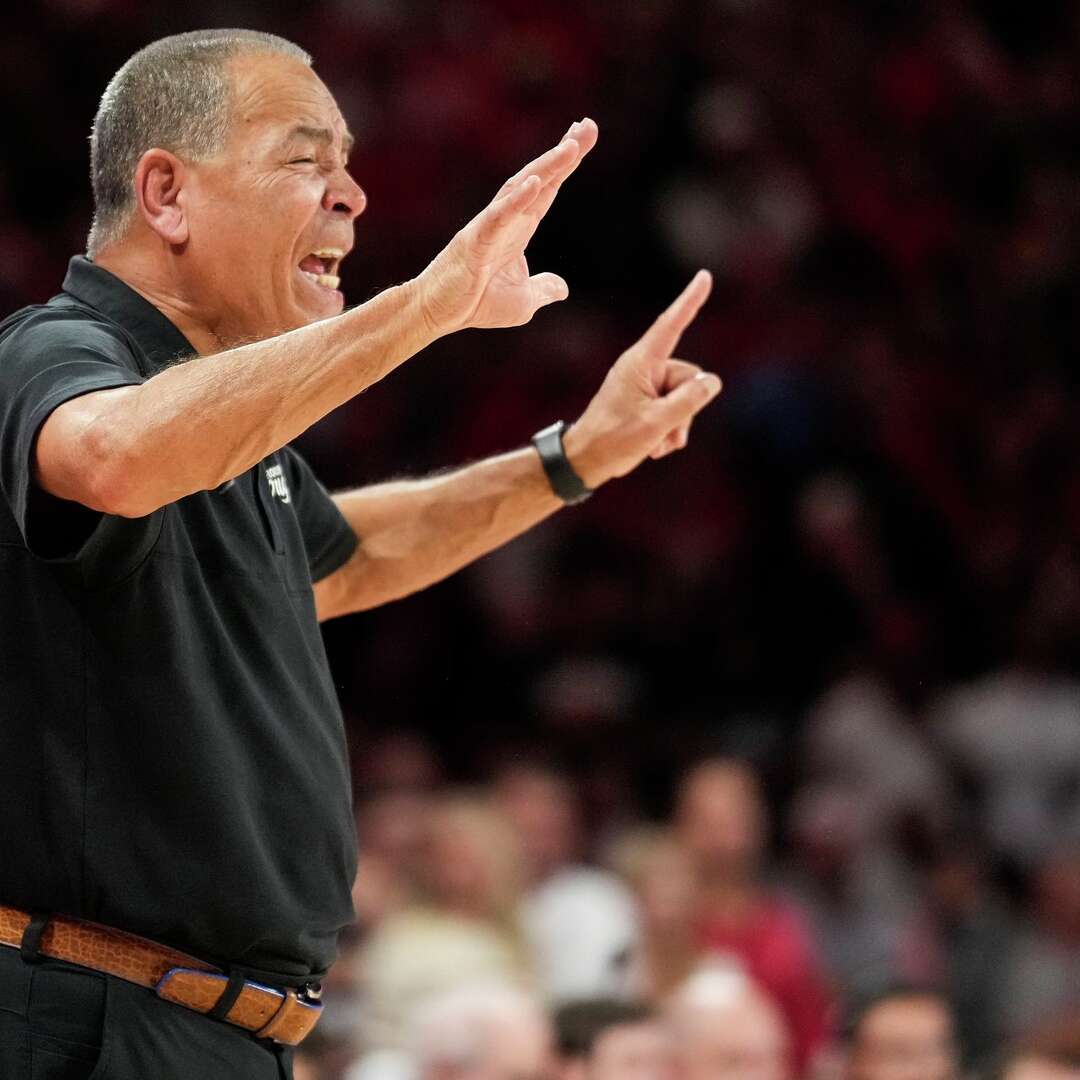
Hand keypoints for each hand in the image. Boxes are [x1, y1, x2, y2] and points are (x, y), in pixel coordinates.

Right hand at [414, 119, 597, 333]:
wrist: (438, 312)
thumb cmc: (476, 302)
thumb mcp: (523, 301)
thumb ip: (543, 289)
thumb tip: (562, 288)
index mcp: (519, 229)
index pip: (547, 189)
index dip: (565, 164)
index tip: (584, 135)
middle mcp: (506, 219)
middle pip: (538, 179)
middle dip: (563, 153)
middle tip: (587, 126)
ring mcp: (489, 226)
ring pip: (520, 189)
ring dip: (545, 168)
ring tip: (570, 148)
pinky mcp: (475, 241)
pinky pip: (498, 217)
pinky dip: (516, 200)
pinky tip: (534, 183)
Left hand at [563, 271, 721, 487]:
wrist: (586, 461)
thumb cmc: (614, 440)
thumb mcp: (658, 422)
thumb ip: (689, 400)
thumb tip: (712, 381)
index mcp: (640, 363)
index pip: (671, 326)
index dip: (690, 301)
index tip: (704, 276)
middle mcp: (644, 368)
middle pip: (688, 377)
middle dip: (685, 409)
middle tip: (662, 431)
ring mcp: (645, 386)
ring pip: (685, 398)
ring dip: (677, 425)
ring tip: (656, 444)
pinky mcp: (646, 401)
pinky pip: (675, 409)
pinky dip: (670, 429)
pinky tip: (655, 446)